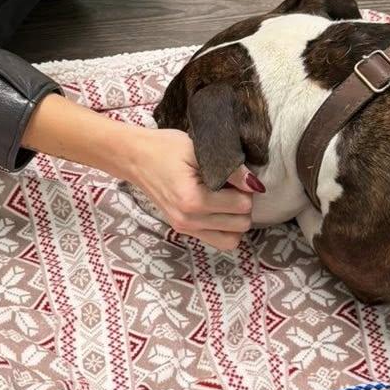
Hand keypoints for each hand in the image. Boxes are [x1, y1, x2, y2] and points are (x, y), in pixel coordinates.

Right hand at [126, 127, 255, 251]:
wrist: (135, 158)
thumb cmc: (165, 148)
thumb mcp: (198, 150)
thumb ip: (229, 169)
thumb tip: (255, 184)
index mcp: (193, 201)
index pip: (242, 205)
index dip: (246, 188)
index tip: (235, 175)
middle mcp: (189, 221)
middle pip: (240, 224)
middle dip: (243, 205)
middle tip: (233, 186)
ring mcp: (185, 229)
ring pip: (232, 239)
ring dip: (235, 220)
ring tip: (227, 199)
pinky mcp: (183, 231)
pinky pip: (217, 241)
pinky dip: (225, 228)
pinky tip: (218, 208)